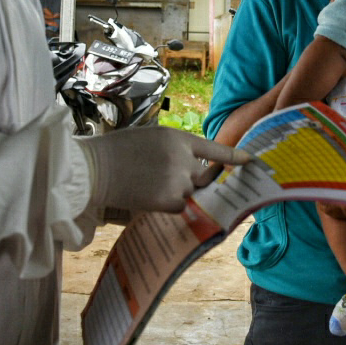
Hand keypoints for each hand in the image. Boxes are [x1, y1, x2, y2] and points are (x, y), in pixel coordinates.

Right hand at [80, 127, 249, 212]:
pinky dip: (172, 204)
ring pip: (192, 192)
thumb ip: (176, 149)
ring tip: (154, 184)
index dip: (234, 157)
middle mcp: (183, 159)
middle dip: (200, 179)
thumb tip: (195, 167)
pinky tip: (152, 196)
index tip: (250, 162)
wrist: (95, 169)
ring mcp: (177, 182)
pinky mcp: (167, 202)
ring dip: (181, 192)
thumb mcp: (152, 138)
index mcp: (178, 138)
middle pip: (206, 176)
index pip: (215, 150)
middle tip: (183, 179)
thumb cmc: (119, 150)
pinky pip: (181, 206)